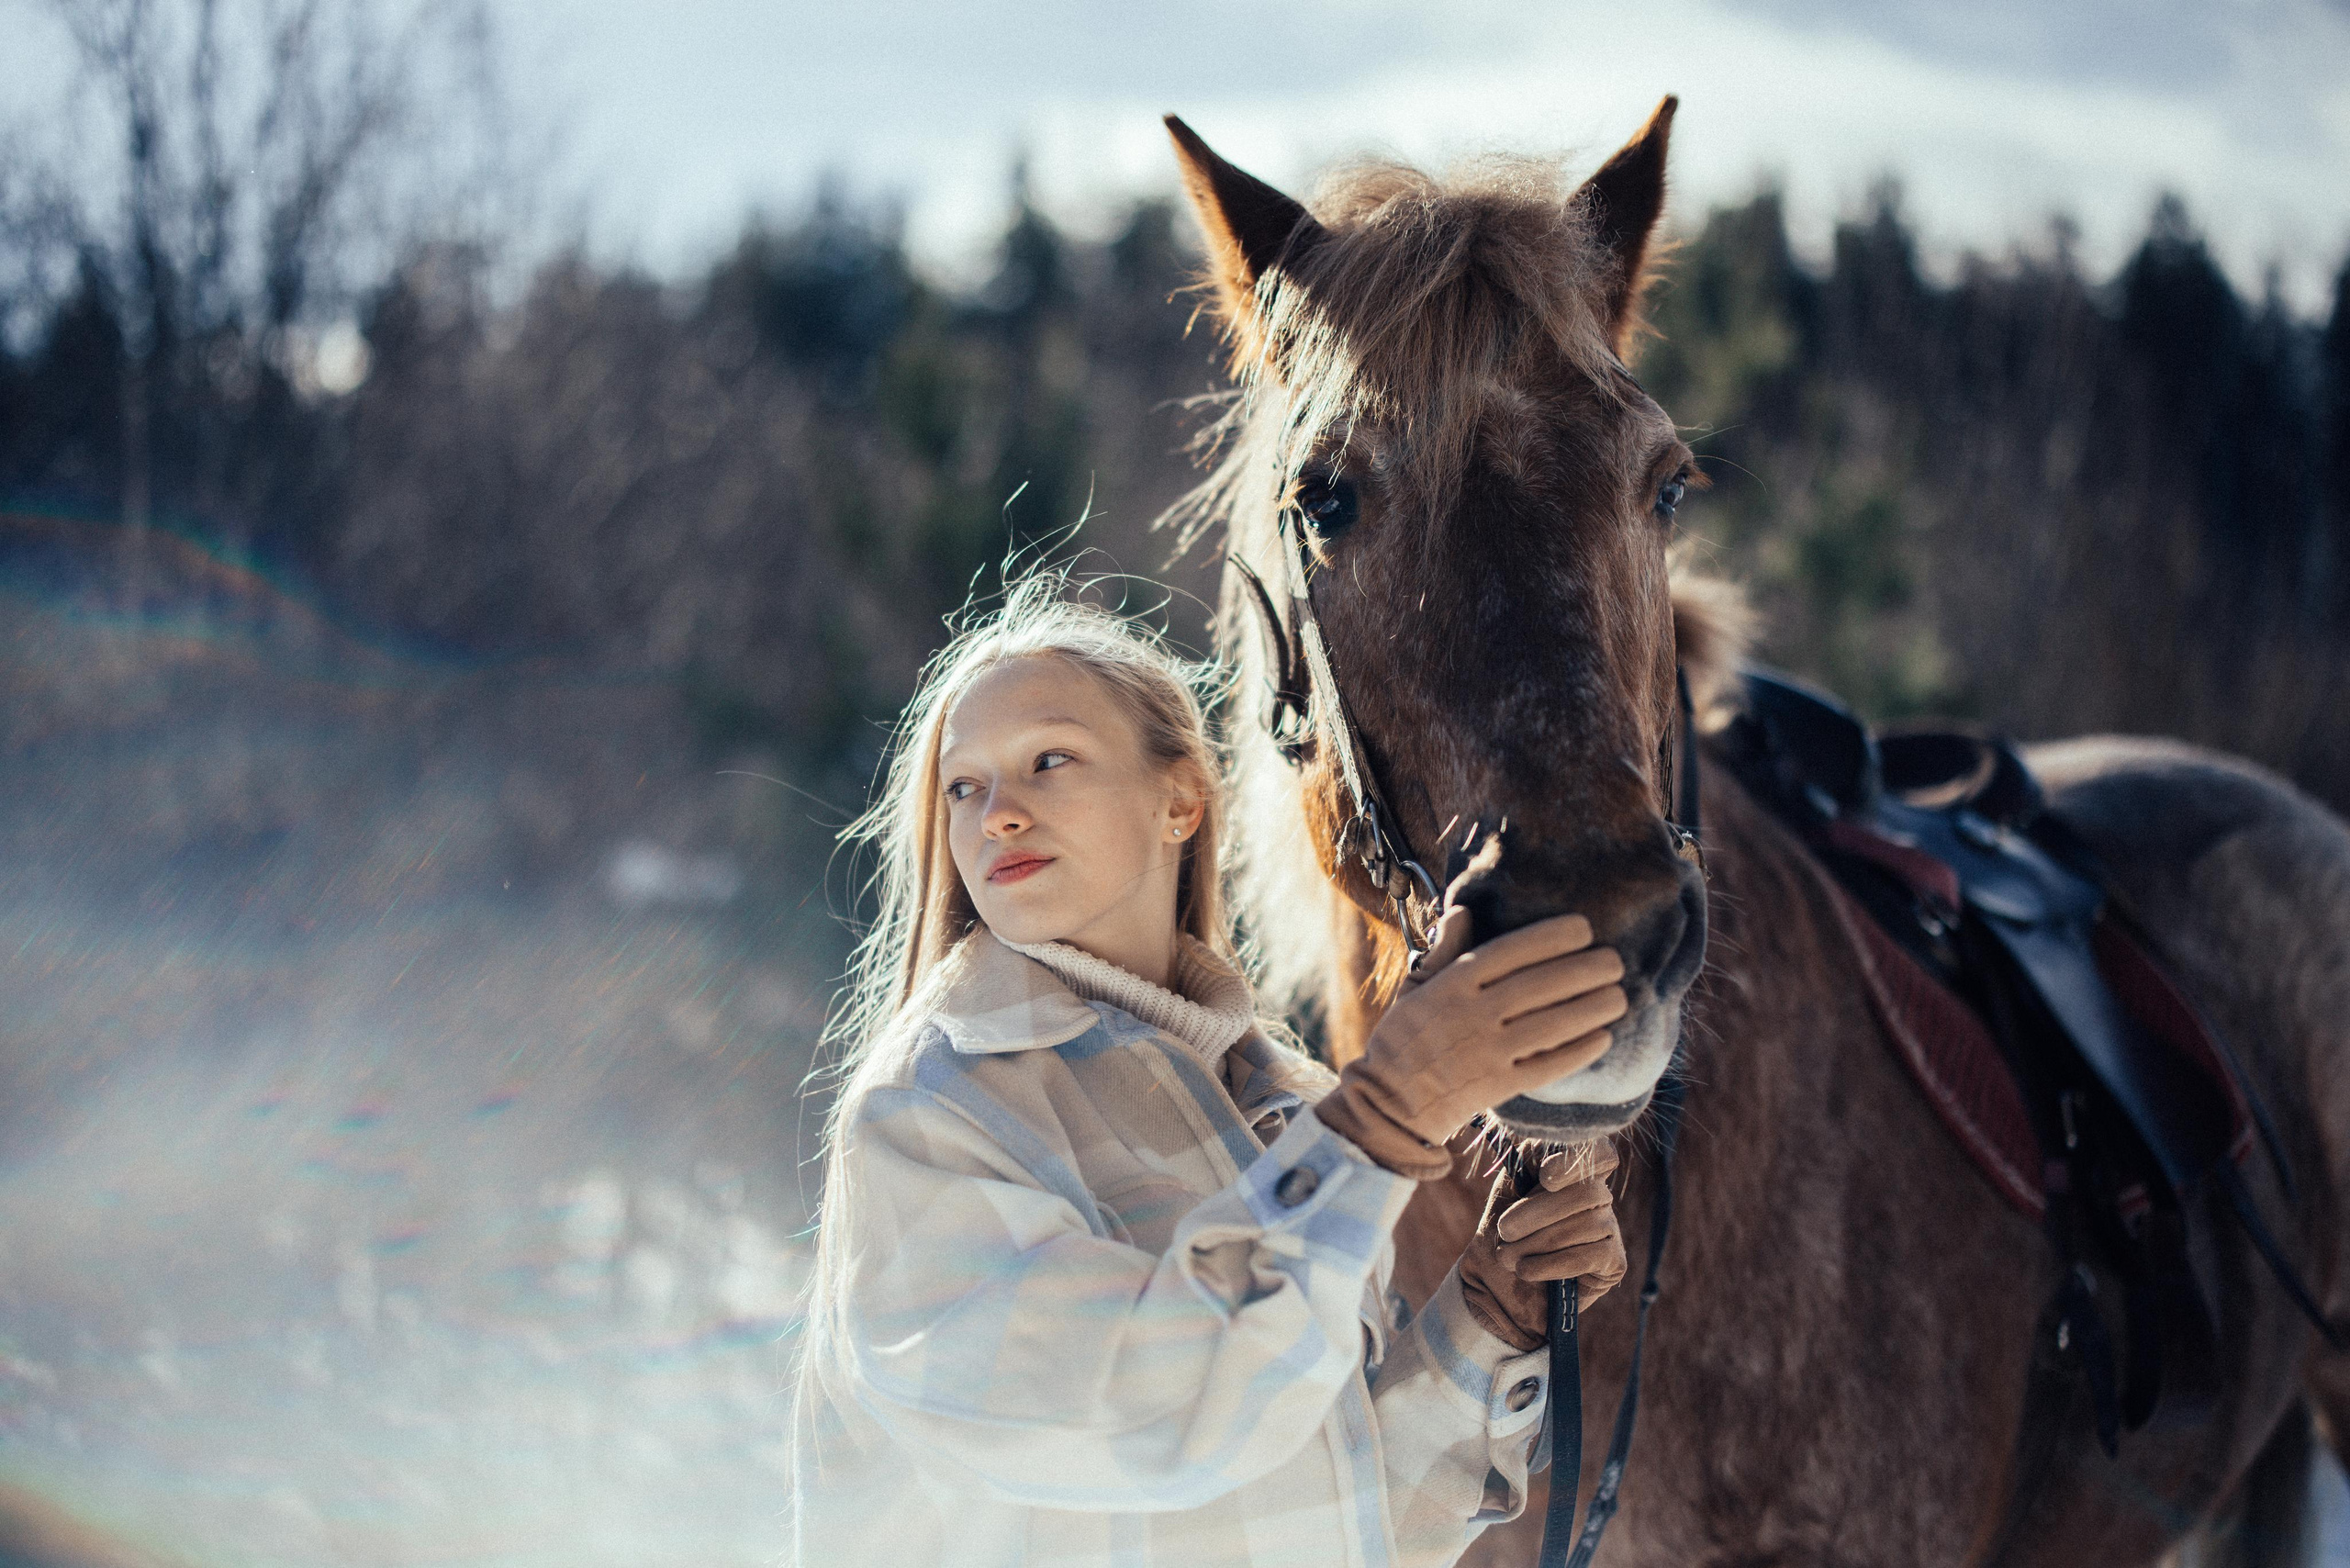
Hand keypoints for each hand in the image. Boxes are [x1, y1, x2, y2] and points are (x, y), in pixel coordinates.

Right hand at [1312, 905, 1626, 1176]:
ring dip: (1591, 1009)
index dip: (1550, 937)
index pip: (1509, 951)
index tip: (1584, 928)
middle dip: (1584, 971)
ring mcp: (1487, 1052)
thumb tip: (1464, 911)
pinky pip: (1547, 1066)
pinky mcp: (1498, 1086)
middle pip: (1539, 986)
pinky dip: (1577, 1052)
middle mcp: (1472, 1014)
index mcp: (1452, 984)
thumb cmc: (1405, 1037)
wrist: (1391, 1102)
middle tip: (1615, 962)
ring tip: (1619, 997)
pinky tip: (1602, 1039)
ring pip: (1550, 1025)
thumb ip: (1444, 951)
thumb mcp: (1415, 987)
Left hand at [1458, 1145, 1628, 1350]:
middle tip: (1504, 1231)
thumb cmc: (1501, 1237)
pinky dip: (1552, 1263)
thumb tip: (1549, 1149)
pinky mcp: (1614, 1263)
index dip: (1578, 1161)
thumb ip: (1529, 1162)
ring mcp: (1610, 1229)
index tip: (1545, 1177)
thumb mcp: (1507, 1192)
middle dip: (1538, 1212)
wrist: (1495, 1289)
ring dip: (1537, 1242)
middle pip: (1587, 1191)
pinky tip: (1527, 1271)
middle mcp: (1598, 1197)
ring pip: (1587, 1224)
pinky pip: (1590, 1255)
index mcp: (1573, 1173)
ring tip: (1508, 1257)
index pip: (1600, 1151)